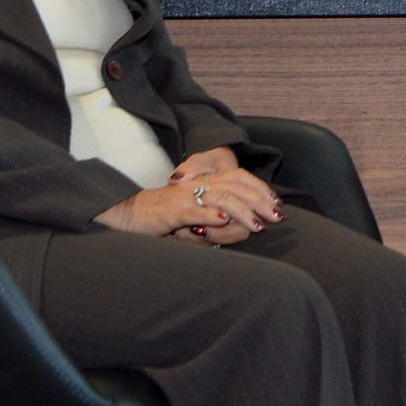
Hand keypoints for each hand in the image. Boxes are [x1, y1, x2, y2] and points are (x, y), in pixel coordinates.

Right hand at [93, 151, 284, 242]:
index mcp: (204, 182)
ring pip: (220, 198)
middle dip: (259, 201)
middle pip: (236, 187)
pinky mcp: (172, 210)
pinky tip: (223, 220)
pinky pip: (193, 210)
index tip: (276, 203)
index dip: (260, 189)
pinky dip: (209, 214)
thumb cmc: (163, 218)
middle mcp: (198, 184)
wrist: (129, 213)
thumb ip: (215, 220)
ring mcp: (185, 196)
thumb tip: (239, 226)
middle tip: (276, 217)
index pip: (239, 178)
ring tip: (258, 224)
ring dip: (242, 211)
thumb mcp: (193, 218)